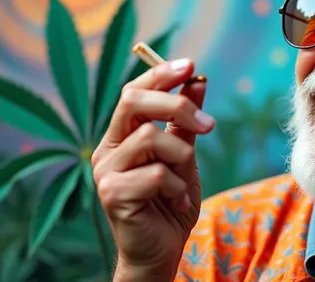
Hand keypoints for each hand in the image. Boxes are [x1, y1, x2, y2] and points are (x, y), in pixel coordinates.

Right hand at [91, 58, 214, 280]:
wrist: (161, 250)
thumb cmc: (171, 200)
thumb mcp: (184, 155)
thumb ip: (185, 121)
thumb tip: (196, 80)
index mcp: (121, 134)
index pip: (133, 91)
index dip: (159, 74)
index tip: (190, 65)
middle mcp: (107, 148)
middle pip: (133, 102)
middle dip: (176, 105)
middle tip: (209, 125)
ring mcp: (105, 171)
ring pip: (149, 137)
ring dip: (181, 155)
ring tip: (185, 179)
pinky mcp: (112, 194)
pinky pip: (155, 174)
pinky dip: (177, 186)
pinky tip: (178, 200)